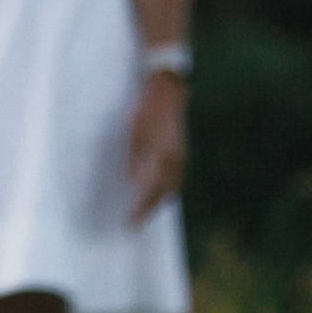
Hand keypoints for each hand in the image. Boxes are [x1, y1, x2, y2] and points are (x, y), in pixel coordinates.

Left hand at [126, 70, 187, 222]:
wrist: (167, 88)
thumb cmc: (146, 110)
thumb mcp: (132, 136)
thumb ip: (133, 162)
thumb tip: (131, 184)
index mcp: (163, 160)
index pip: (150, 194)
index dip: (140, 211)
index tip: (130, 224)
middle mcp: (175, 162)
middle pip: (164, 195)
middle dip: (151, 209)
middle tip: (137, 221)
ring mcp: (181, 156)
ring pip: (172, 186)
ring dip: (159, 200)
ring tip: (146, 209)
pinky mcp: (180, 150)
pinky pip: (175, 176)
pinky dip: (166, 187)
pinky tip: (157, 188)